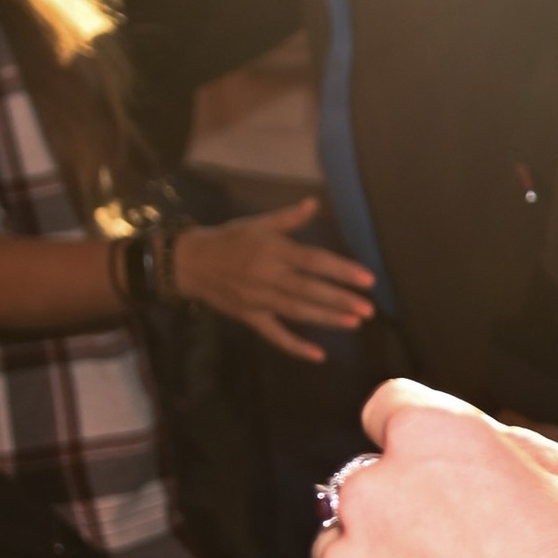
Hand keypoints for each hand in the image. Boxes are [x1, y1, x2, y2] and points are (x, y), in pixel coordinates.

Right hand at [175, 201, 374, 362]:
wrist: (190, 262)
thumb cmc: (230, 239)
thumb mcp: (258, 224)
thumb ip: (289, 218)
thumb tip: (314, 202)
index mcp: (273, 251)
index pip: (313, 261)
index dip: (340, 270)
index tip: (367, 279)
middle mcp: (267, 276)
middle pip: (308, 290)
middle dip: (339, 300)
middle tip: (368, 309)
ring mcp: (258, 299)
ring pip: (297, 311)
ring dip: (326, 319)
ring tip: (354, 323)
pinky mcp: (250, 317)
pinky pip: (274, 334)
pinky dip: (295, 346)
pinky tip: (318, 355)